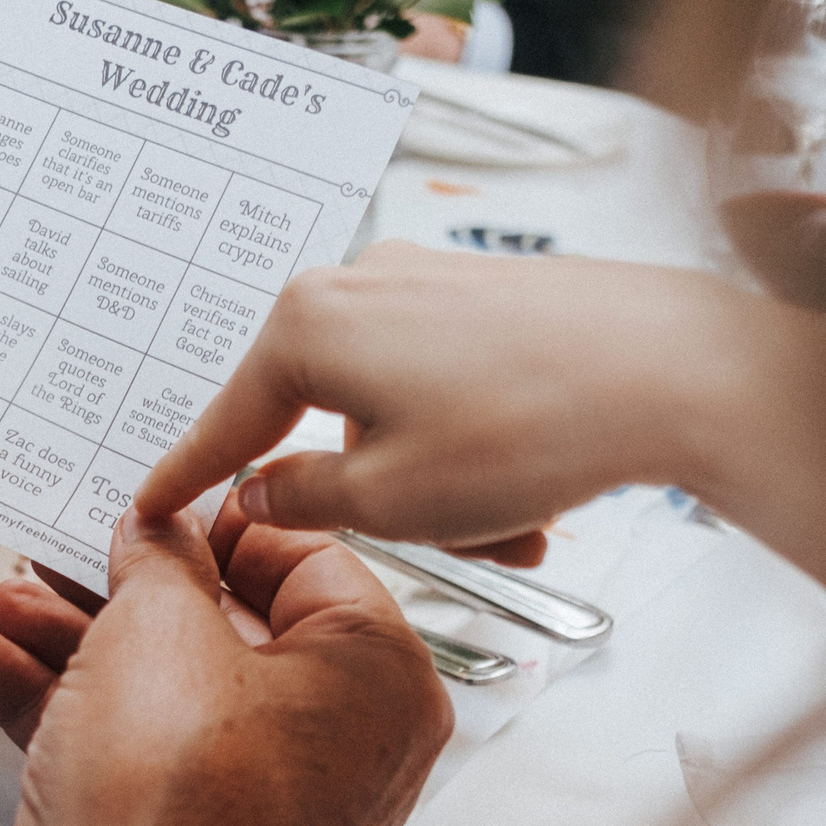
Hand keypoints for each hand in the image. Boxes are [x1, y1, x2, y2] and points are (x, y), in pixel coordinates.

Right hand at [0, 495, 452, 825]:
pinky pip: (135, 747)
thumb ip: (159, 559)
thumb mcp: (159, 627)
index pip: (308, 557)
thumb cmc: (181, 806)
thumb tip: (160, 532)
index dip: (217, 520)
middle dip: (123, 588)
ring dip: (76, 639)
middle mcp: (340, 742)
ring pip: (167, 687)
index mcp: (377, 678)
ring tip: (11, 600)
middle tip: (72, 551)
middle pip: (225, 626)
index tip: (157, 503)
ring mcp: (265, 795)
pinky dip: (65, 705)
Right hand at [131, 239, 821, 553]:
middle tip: (435, 543)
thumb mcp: (388, 500)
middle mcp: (356, 282)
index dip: (186, 479)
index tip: (148, 509)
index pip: (222, 421)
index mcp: (306, 325)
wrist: (677, 369)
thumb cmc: (532, 425)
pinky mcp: (483, 294)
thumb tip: (262, 493)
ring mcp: (422, 281)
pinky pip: (443, 391)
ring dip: (436, 490)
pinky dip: (472, 452)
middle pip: (319, 421)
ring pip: (390, 416)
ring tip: (510, 529)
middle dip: (373, 500)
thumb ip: (299, 502)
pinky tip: (531, 497)